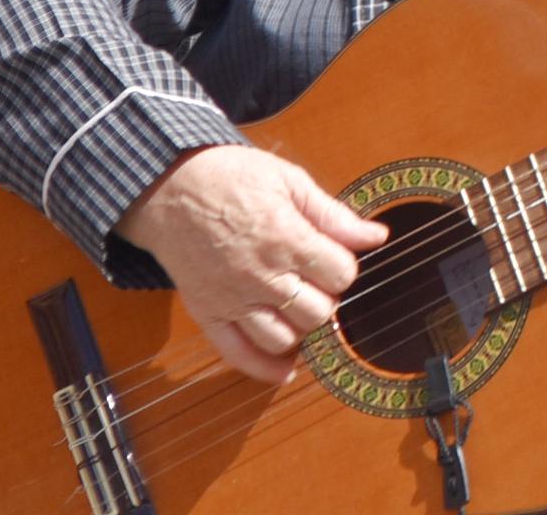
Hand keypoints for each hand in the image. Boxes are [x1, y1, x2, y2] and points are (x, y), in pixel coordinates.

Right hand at [116, 145, 387, 382]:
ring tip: (300, 307)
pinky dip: (265, 368)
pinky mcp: (207, 313)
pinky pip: (238, 355)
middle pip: (318, 313)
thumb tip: (376, 236)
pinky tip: (286, 368)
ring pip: (284, 340)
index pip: (341, 275)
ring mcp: (232, 300)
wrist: (169, 188)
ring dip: (301, 329)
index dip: (345, 266)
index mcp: (285, 239)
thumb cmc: (231, 177)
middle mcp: (261, 276)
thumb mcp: (288, 180)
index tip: (335, 256)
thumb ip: (333, 215)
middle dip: (327, 298)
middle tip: (318, 280)